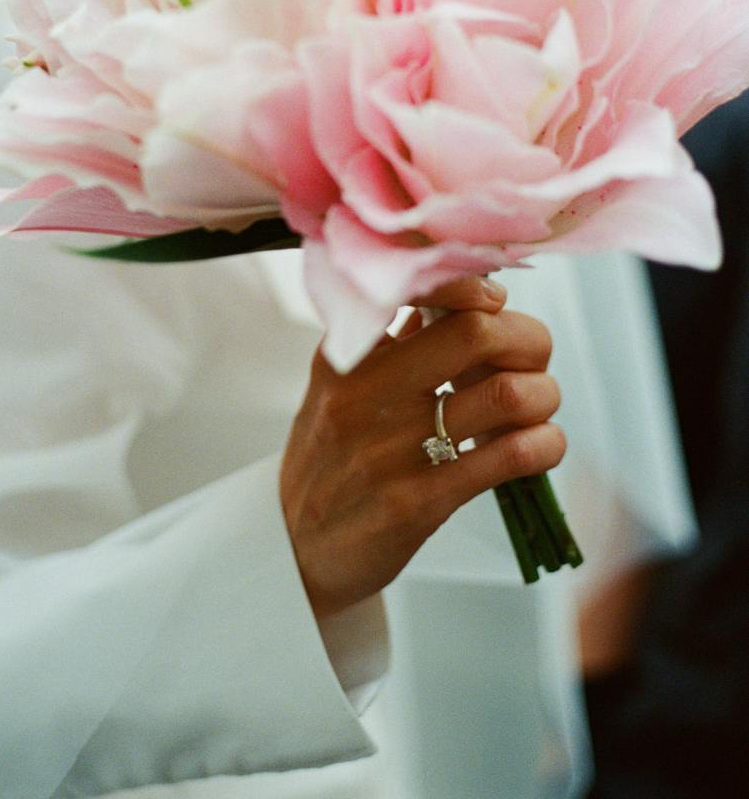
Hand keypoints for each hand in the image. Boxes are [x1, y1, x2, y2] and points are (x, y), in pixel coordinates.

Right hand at [280, 277, 564, 618]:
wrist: (292, 547)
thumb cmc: (329, 457)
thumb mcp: (339, 386)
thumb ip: (391, 341)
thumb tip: (454, 294)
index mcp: (347, 356)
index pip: (424, 290)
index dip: (479, 290)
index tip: (495, 304)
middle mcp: (364, 394)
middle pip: (477, 334)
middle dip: (528, 339)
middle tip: (531, 358)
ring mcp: (391, 450)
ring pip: (505, 395)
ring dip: (543, 394)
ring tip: (539, 404)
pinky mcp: (418, 502)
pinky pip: (508, 459)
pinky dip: (544, 443)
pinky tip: (543, 444)